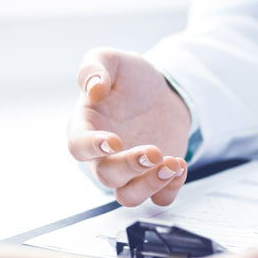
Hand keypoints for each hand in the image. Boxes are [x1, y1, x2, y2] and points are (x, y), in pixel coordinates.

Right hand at [68, 49, 191, 205]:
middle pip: (106, 176)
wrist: (162, 92)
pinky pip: (158, 198)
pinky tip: (179, 166)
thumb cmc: (129, 79)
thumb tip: (93, 89)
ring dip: (150, 185)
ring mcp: (128, 171)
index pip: (78, 146)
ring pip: (129, 196)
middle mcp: (102, 156)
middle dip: (130, 167)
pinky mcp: (152, 178)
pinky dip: (170, 189)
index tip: (114, 141)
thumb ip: (94, 68)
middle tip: (153, 151)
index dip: (92, 147)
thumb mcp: (111, 60)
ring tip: (172, 164)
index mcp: (85, 128)